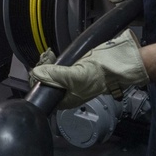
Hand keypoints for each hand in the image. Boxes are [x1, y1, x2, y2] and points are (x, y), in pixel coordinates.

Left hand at [28, 29, 147, 108]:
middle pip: (45, 83)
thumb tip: (37, 73)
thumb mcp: (76, 75)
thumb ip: (56, 75)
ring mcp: (70, 83)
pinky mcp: (74, 72)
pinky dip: (52, 61)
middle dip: (42, 69)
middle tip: (46, 58)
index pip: (43, 93)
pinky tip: (51, 55)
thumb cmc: (100, 74)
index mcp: (66, 100)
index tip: (39, 66)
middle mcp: (66, 93)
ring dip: (46, 64)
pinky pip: (57, 68)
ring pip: (50, 74)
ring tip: (48, 55)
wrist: (117, 64)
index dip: (38, 80)